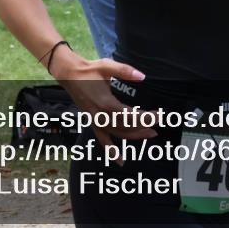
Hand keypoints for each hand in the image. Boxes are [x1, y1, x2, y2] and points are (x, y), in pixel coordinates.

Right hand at [52, 48, 156, 164]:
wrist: (69, 75)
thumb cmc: (89, 70)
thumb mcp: (107, 66)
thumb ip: (125, 71)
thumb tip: (142, 76)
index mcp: (106, 102)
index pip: (130, 116)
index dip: (146, 118)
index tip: (158, 116)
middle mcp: (101, 115)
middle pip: (126, 126)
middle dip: (144, 126)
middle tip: (159, 123)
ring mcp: (96, 121)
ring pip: (118, 134)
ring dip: (135, 136)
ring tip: (150, 134)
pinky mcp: (92, 122)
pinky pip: (102, 140)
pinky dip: (111, 151)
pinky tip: (120, 161)